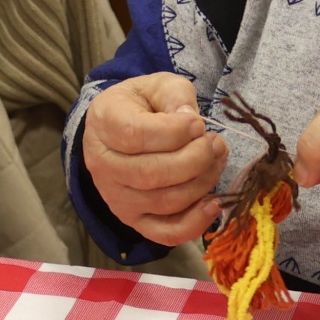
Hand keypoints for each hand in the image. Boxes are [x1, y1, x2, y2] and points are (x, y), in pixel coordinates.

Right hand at [82, 73, 227, 246]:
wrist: (118, 130)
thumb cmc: (141, 106)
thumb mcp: (156, 86)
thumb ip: (175, 95)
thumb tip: (190, 120)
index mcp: (104, 123)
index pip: (135, 135)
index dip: (173, 132)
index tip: (198, 124)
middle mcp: (103, 165)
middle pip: (152, 173)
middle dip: (195, 160)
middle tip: (216, 144)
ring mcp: (116, 197)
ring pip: (164, 201)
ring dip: (201, 183)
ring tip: (216, 160)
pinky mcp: (134, 220)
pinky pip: (165, 233)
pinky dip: (194, 224)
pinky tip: (213, 203)